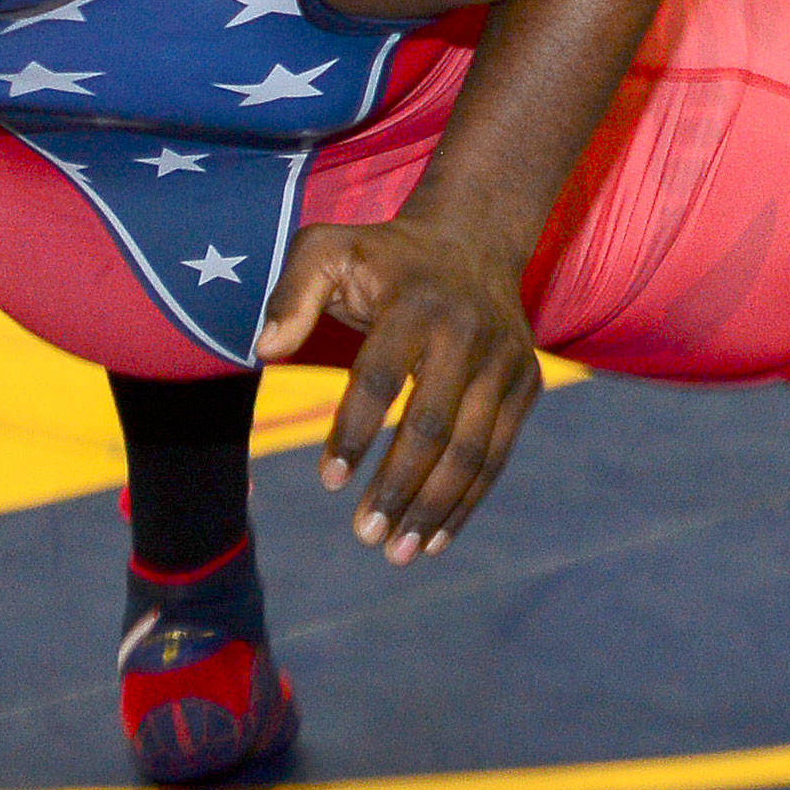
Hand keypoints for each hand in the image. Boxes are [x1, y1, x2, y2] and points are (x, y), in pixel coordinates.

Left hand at [256, 211, 541, 562]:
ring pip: (472, 449)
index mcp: (414, 301)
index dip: (354, 432)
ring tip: (396, 551)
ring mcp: (504, 359)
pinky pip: (497, 453)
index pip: (379, 376)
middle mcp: (467, 331)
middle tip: (363, 536)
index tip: (330, 483)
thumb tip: (264, 350)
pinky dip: (468, 500)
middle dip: (398, 487)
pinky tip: (434, 537)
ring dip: (434, 507)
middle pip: (432, 424)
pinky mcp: (526, 382)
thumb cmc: (381, 256)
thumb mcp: (326, 249)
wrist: (473, 237)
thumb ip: (292, 295)